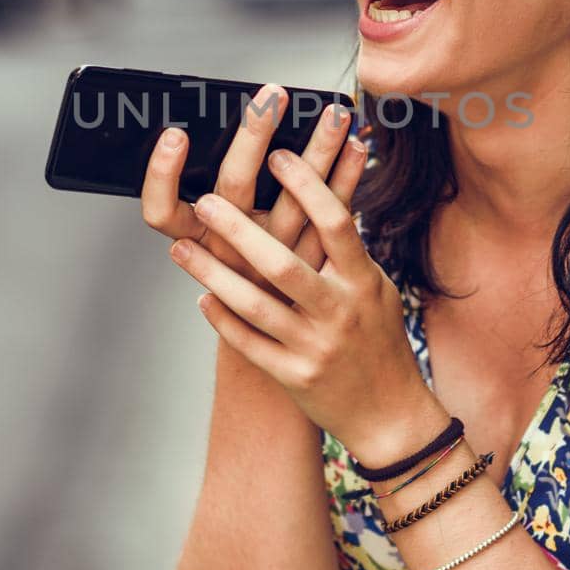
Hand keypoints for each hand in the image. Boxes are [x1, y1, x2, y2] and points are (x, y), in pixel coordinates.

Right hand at [141, 84, 364, 299]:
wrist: (292, 360)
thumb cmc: (250, 300)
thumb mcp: (222, 263)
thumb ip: (219, 216)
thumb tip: (234, 143)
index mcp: (203, 247)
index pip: (163, 213)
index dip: (162, 176)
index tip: (175, 136)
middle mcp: (237, 255)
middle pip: (235, 189)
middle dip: (252, 136)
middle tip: (270, 98)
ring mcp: (283, 265)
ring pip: (297, 201)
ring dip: (318, 150)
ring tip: (334, 114)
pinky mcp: (322, 271)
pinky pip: (335, 221)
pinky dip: (346, 180)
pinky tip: (359, 149)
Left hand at [166, 144, 436, 452]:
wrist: (389, 414)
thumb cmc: (379, 339)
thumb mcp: (376, 287)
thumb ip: (348, 246)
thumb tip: (337, 179)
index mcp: (362, 282)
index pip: (336, 223)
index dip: (307, 185)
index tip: (277, 155)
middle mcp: (338, 312)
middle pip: (282, 264)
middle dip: (239, 231)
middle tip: (204, 201)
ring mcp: (313, 347)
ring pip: (254, 305)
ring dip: (212, 274)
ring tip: (180, 249)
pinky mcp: (292, 377)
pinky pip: (248, 343)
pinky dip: (222, 319)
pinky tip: (202, 297)